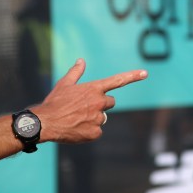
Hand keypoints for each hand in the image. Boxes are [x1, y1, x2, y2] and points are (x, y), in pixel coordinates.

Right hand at [32, 58, 147, 143]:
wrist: (46, 123)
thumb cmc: (54, 102)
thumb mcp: (64, 84)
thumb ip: (76, 72)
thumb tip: (81, 60)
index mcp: (94, 89)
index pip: (117, 80)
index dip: (132, 76)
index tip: (145, 73)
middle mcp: (99, 102)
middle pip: (110, 103)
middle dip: (101, 104)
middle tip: (84, 107)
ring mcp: (98, 118)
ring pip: (102, 118)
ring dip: (93, 118)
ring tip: (76, 118)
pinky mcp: (95, 132)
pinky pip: (97, 131)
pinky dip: (89, 131)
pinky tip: (76, 128)